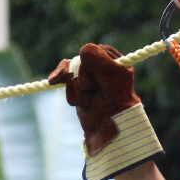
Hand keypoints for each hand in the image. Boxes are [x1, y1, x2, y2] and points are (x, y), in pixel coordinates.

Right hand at [49, 44, 162, 179]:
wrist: (108, 129)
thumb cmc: (116, 103)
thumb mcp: (112, 76)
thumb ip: (97, 58)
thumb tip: (82, 50)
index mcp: (115, 60)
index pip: (91, 52)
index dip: (90, 67)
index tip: (99, 81)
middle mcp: (102, 66)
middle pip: (78, 62)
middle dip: (83, 80)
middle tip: (96, 93)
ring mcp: (89, 77)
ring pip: (70, 72)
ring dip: (76, 89)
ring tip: (89, 101)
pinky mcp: (78, 88)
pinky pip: (63, 80)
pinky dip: (66, 89)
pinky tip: (65, 92)